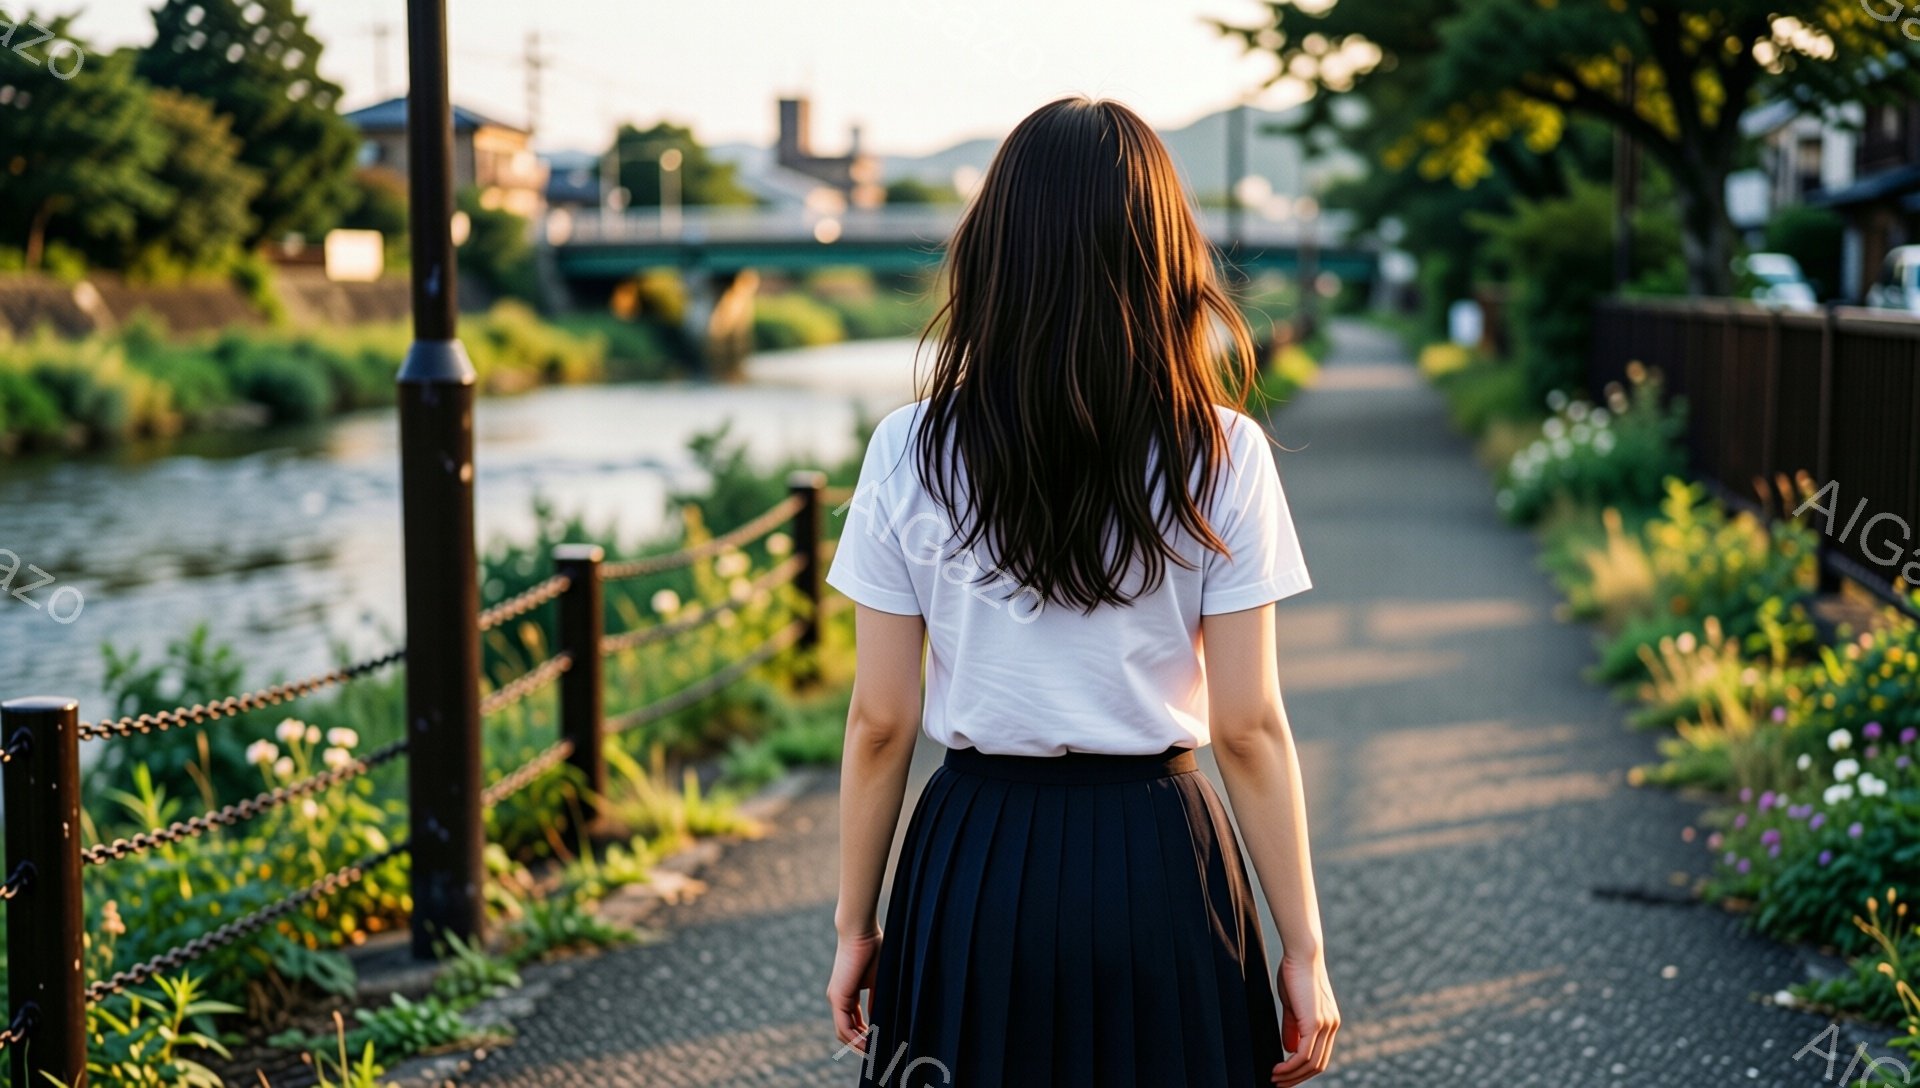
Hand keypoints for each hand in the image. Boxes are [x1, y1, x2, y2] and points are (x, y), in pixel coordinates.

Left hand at [827, 929, 882, 1052]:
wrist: (860, 932)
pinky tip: (870, 1043)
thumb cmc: (873, 949)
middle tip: (878, 1052)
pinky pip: (844, 1027)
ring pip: (844, 1032)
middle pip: (847, 1031)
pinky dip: (856, 1038)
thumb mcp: (878, 981)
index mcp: (847, 994)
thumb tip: (881, 1020)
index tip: (881, 1041)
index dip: (866, 1035)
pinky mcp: (838, 997)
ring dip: (859, 1045)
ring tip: (876, 1051)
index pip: (854, 1022)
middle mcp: (838, 998)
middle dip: (862, 1044)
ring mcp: (836, 999)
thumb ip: (877, 1000)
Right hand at [1271, 951, 1338, 1085]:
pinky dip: (1290, 1066)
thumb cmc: (1295, 973)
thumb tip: (1289, 1049)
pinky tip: (1277, 1069)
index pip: (1320, 1055)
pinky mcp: (1315, 1023)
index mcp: (1329, 1022)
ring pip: (1311, 1063)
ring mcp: (1325, 1025)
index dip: (1303, 1070)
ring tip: (1275, 1079)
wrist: (1302, 954)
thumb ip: (1293, 1027)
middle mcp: (1331, 1026)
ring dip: (1291, 1075)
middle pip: (1318, 1065)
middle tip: (1278, 1084)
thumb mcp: (1293, 1004)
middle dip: (1297, 1078)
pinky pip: (1303, 1054)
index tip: (1285, 1075)